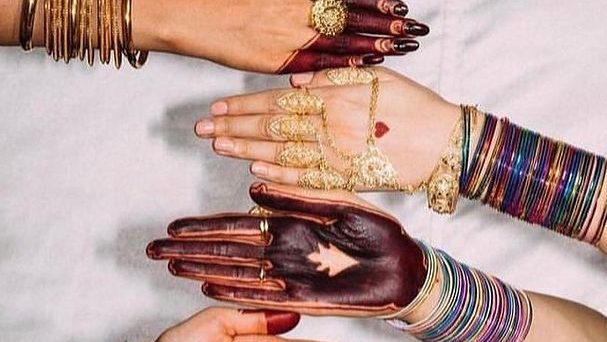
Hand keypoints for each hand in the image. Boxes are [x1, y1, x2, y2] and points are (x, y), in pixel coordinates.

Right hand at [133, 0, 427, 73]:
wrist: (190, 11)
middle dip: (385, 23)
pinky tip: (365, 69)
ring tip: (401, 47)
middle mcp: (298, 12)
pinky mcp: (277, 59)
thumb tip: (320, 1)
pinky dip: (343, 66)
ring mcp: (289, 36)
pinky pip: (318, 65)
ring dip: (373, 44)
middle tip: (416, 29)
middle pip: (352, 17)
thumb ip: (299, 1)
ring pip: (341, 41)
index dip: (374, 1)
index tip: (400, 4)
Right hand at [147, 184, 424, 316]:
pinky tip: (210, 290)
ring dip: (203, 271)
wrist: (408, 269)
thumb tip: (255, 185)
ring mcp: (290, 277)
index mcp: (291, 224)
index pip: (236, 225)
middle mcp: (283, 252)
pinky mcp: (303, 300)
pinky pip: (262, 298)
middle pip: (226, 251)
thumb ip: (298, 196)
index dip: (203, 227)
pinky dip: (236, 294)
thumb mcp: (339, 205)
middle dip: (189, 251)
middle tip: (154, 251)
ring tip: (172, 269)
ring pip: (236, 274)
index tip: (173, 228)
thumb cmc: (382, 234)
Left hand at [197, 68, 460, 189]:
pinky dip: (280, 176)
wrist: (446, 143)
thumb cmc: (415, 107)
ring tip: (220, 147)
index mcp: (336, 97)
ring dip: (247, 150)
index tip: (218, 107)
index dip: (245, 104)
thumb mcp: (376, 78)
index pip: (278, 100)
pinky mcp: (349, 180)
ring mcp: (338, 155)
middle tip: (204, 129)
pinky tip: (255, 173)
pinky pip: (308, 180)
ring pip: (283, 152)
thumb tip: (295, 79)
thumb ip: (334, 77)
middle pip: (273, 125)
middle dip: (235, 126)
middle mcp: (332, 125)